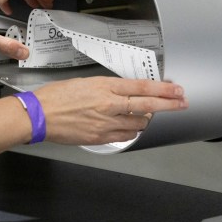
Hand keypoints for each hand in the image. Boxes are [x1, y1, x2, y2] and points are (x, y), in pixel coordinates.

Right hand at [34, 77, 187, 144]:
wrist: (38, 116)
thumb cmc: (56, 97)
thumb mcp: (85, 82)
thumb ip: (108, 88)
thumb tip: (125, 92)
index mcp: (105, 87)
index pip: (142, 87)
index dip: (163, 89)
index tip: (177, 90)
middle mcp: (109, 105)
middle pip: (147, 106)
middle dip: (169, 104)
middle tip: (183, 103)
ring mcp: (105, 124)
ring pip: (139, 123)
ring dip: (147, 119)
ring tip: (148, 115)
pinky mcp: (100, 138)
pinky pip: (124, 136)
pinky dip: (132, 131)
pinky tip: (131, 127)